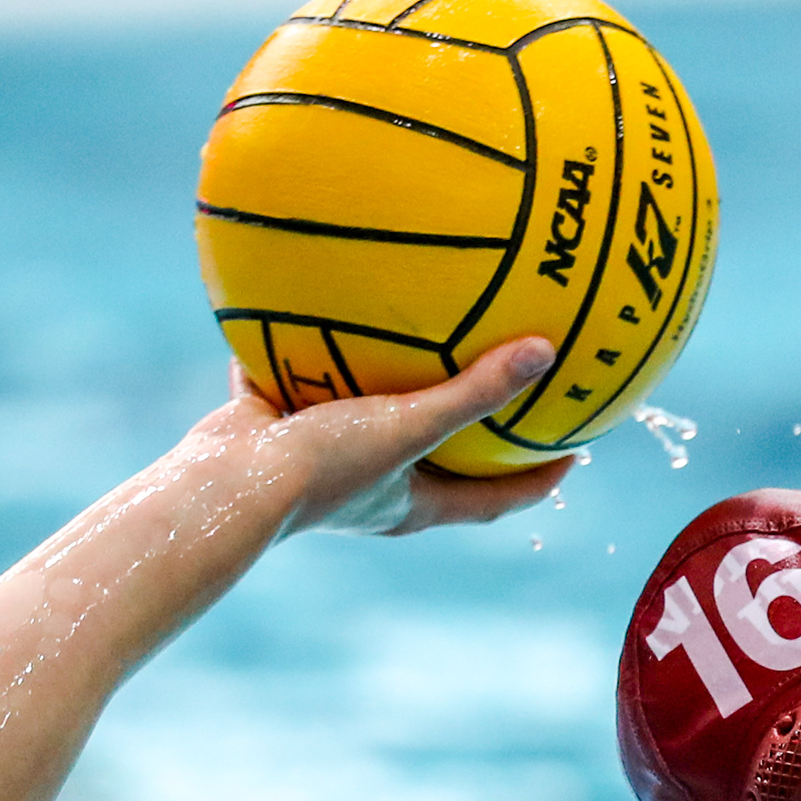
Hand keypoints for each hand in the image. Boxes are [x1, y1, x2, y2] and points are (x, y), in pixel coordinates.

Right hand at [225, 338, 570, 539]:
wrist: (226, 481)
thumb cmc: (323, 467)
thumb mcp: (410, 425)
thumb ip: (474, 392)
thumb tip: (545, 352)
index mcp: (412, 503)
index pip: (494, 501)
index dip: (537, 481)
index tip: (574, 451)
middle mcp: (373, 486)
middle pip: (440, 462)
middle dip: (474, 430)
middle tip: (511, 386)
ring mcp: (325, 456)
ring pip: (373, 417)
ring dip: (397, 385)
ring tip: (422, 334)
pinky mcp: (281, 426)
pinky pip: (308, 380)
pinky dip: (320, 348)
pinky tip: (328, 296)